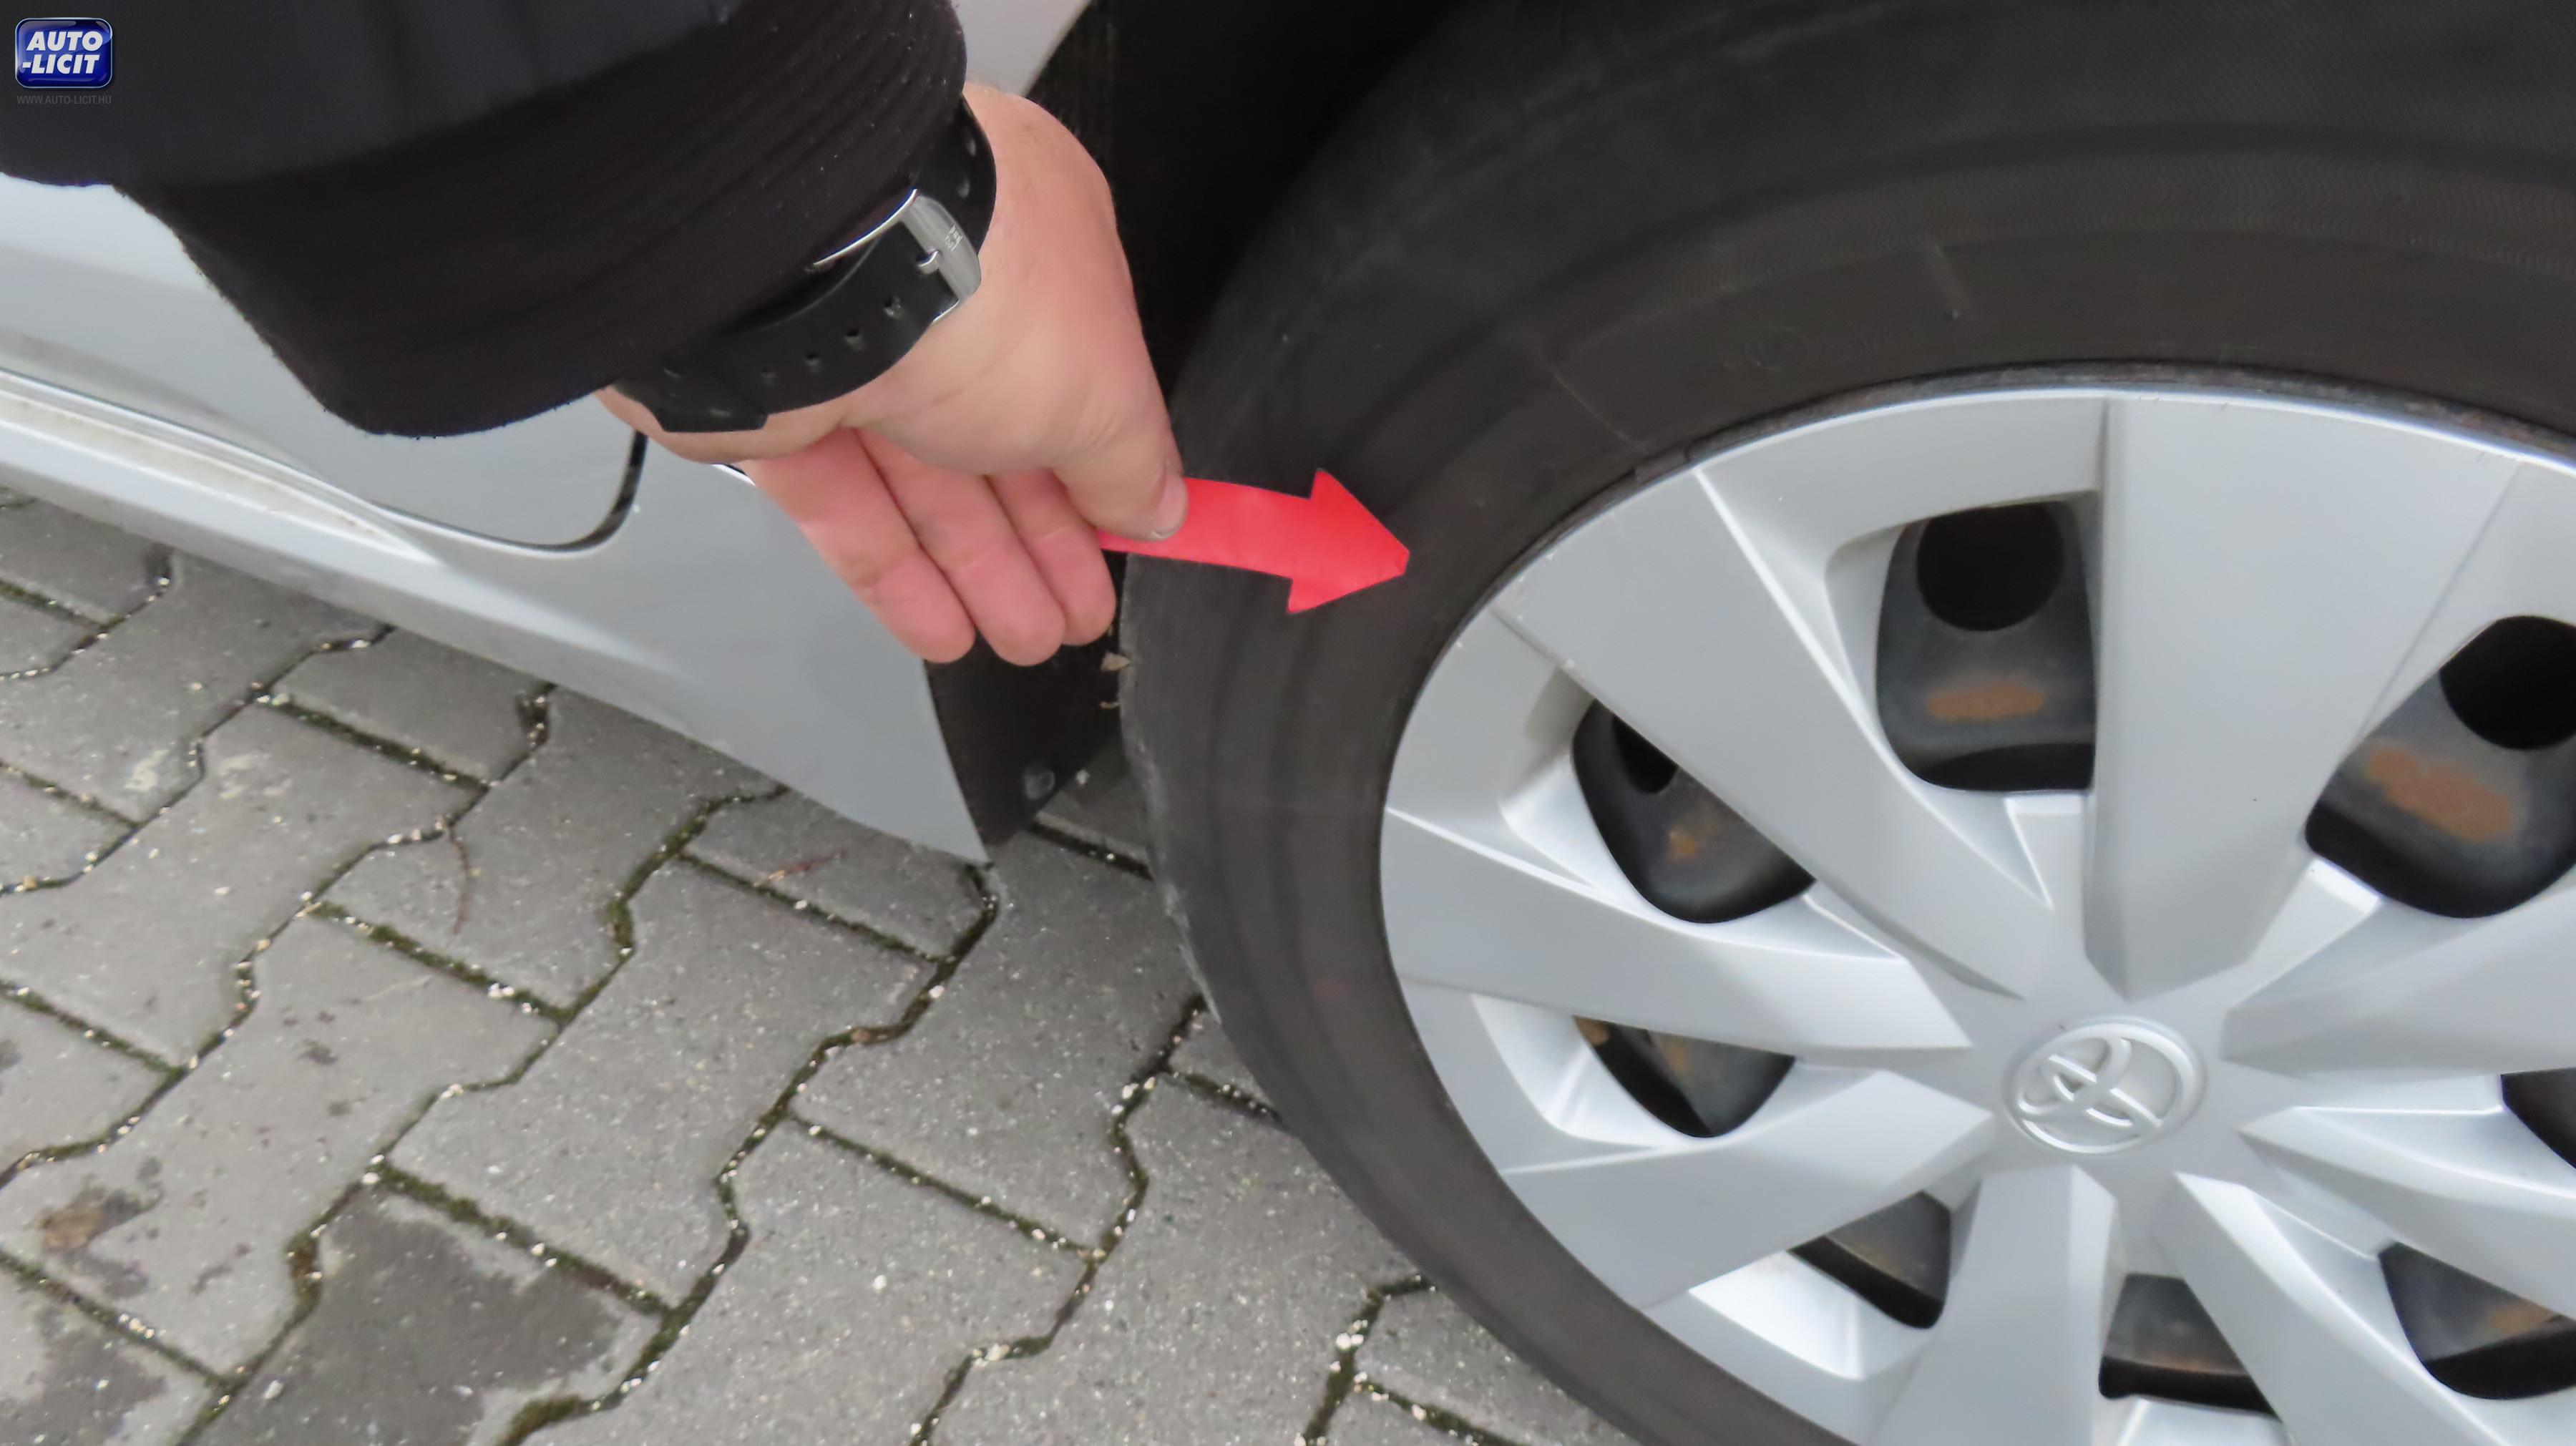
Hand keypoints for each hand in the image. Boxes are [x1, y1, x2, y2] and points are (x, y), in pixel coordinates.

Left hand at [597, 85, 1183, 664]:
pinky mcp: (787, 407)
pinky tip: (940, 631)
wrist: (821, 275)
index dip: (1105, 470)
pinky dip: (896, 573)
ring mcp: (861, 350)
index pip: (1084, 377)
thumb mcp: (1106, 396)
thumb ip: (1132, 464)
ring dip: (982, 571)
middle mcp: (949, 295)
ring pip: (928, 481)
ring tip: (1023, 642)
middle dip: (1046, 543)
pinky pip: (849, 502)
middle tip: (1076, 617)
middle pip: (1006, 441)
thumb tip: (1158, 509)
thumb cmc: (991, 302)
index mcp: (1040, 256)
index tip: (1130, 538)